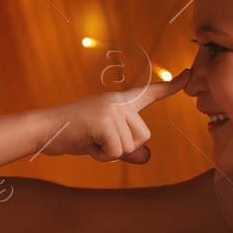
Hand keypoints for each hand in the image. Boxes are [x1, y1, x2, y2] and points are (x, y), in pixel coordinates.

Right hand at [36, 72, 185, 163]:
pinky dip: (101, 156)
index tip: (189, 75)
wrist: (43, 129)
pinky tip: (86, 143)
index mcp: (120, 102)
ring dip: (108, 152)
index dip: (172, 86)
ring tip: (89, 140)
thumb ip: (126, 148)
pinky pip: (116, 151)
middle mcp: (119, 101)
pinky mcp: (104, 120)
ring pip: (129, 146)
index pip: (150, 93)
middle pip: (143, 136)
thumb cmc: (72, 135)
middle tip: (96, 140)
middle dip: (121, 148)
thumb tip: (146, 157)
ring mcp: (112, 109)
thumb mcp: (103, 142)